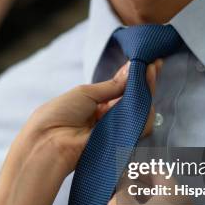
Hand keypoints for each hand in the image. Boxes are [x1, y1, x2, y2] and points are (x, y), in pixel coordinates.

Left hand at [21, 58, 162, 179]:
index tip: (148, 62)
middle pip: (133, 99)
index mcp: (95, 104)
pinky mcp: (122, 142)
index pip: (120, 88)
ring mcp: (115, 129)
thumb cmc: (59, 114)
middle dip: (145, 81)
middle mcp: (107, 117)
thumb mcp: (85, 92)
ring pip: (140, 111)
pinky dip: (144, 112)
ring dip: (147, 92)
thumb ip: (111, 86)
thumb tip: (130, 72)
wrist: (49, 141)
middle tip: (155, 65)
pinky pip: (139, 127)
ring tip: (150, 74)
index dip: (134, 76)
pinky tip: (144, 95)